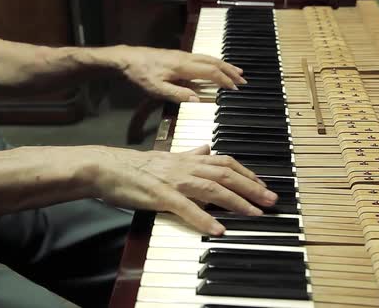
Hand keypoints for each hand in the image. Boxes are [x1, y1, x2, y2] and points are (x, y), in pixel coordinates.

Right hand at [80, 145, 277, 234]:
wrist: (108, 167)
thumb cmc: (136, 166)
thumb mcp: (167, 156)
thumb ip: (189, 154)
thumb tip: (206, 149)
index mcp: (187, 159)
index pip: (224, 162)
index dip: (247, 172)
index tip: (262, 183)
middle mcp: (185, 167)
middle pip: (226, 175)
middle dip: (252, 187)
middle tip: (271, 200)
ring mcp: (174, 181)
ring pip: (212, 188)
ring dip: (237, 201)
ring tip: (255, 214)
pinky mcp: (161, 195)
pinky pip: (186, 207)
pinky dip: (203, 219)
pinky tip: (218, 229)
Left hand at [106, 45, 246, 102]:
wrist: (126, 58)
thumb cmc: (140, 75)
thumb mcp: (156, 89)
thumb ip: (177, 94)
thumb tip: (197, 99)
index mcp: (183, 66)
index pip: (210, 72)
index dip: (224, 81)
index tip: (236, 89)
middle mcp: (186, 58)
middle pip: (214, 62)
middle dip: (230, 70)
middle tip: (243, 79)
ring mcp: (182, 55)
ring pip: (209, 58)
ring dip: (224, 65)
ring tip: (236, 71)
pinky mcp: (178, 56)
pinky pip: (202, 58)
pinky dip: (214, 63)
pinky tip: (215, 67)